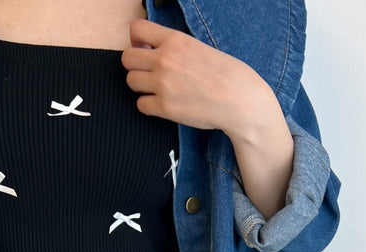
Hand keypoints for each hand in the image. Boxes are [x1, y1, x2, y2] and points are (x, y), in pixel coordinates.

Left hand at [121, 18, 271, 137]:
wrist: (239, 99)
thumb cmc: (226, 74)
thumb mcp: (198, 47)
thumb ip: (174, 48)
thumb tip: (155, 52)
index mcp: (174, 40)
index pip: (136, 29)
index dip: (136, 40)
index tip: (144, 50)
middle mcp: (164, 60)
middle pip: (127, 59)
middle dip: (135, 66)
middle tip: (149, 73)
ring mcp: (162, 84)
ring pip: (131, 81)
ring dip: (141, 86)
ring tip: (157, 90)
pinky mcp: (164, 107)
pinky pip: (140, 105)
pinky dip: (149, 105)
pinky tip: (162, 104)